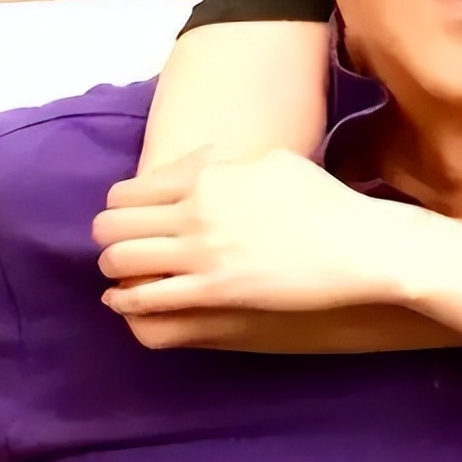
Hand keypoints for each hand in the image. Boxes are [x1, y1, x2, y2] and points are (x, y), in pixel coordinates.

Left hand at [92, 148, 411, 315]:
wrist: (353, 246)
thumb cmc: (322, 201)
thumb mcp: (272, 161)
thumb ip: (226, 161)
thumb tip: (199, 164)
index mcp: (209, 174)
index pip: (132, 189)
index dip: (120, 205)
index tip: (125, 215)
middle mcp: (196, 209)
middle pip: (116, 224)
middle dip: (108, 236)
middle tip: (117, 244)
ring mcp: (202, 252)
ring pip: (122, 261)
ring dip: (115, 267)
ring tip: (123, 272)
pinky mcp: (213, 292)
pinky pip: (146, 298)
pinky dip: (126, 300)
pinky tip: (125, 300)